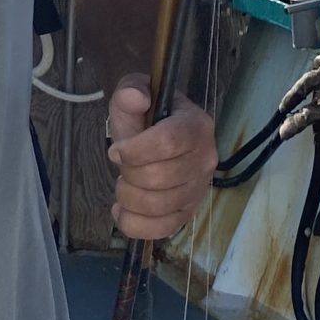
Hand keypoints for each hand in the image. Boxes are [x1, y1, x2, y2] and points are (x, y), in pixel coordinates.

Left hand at [107, 81, 216, 241]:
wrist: (155, 135)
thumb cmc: (146, 115)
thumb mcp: (134, 93)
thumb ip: (130, 90)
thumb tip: (134, 98)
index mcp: (196, 126)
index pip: (168, 142)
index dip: (135, 150)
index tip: (115, 150)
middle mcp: (205, 159)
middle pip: (161, 177)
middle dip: (129, 174)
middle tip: (120, 166)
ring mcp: (199, 189)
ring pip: (160, 206)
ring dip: (129, 198)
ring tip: (122, 185)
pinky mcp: (188, 212)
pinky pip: (162, 229)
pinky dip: (135, 224)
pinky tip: (122, 211)